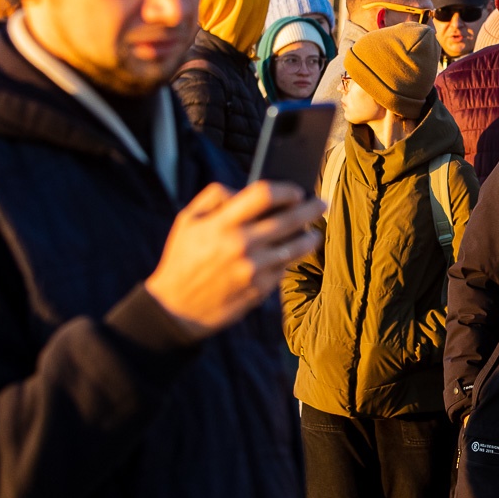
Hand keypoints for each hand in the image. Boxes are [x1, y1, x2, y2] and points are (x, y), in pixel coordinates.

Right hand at [145, 181, 325, 338]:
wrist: (176, 309)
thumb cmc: (182, 259)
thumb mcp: (187, 220)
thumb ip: (215, 197)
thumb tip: (245, 189)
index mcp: (222, 224)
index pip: (263, 195)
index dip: (285, 190)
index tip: (296, 191)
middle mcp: (241, 244)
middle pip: (289, 219)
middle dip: (310, 209)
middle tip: (322, 205)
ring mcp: (253, 268)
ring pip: (295, 247)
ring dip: (309, 237)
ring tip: (314, 233)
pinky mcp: (260, 289)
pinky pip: (284, 268)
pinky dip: (291, 259)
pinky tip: (292, 254)